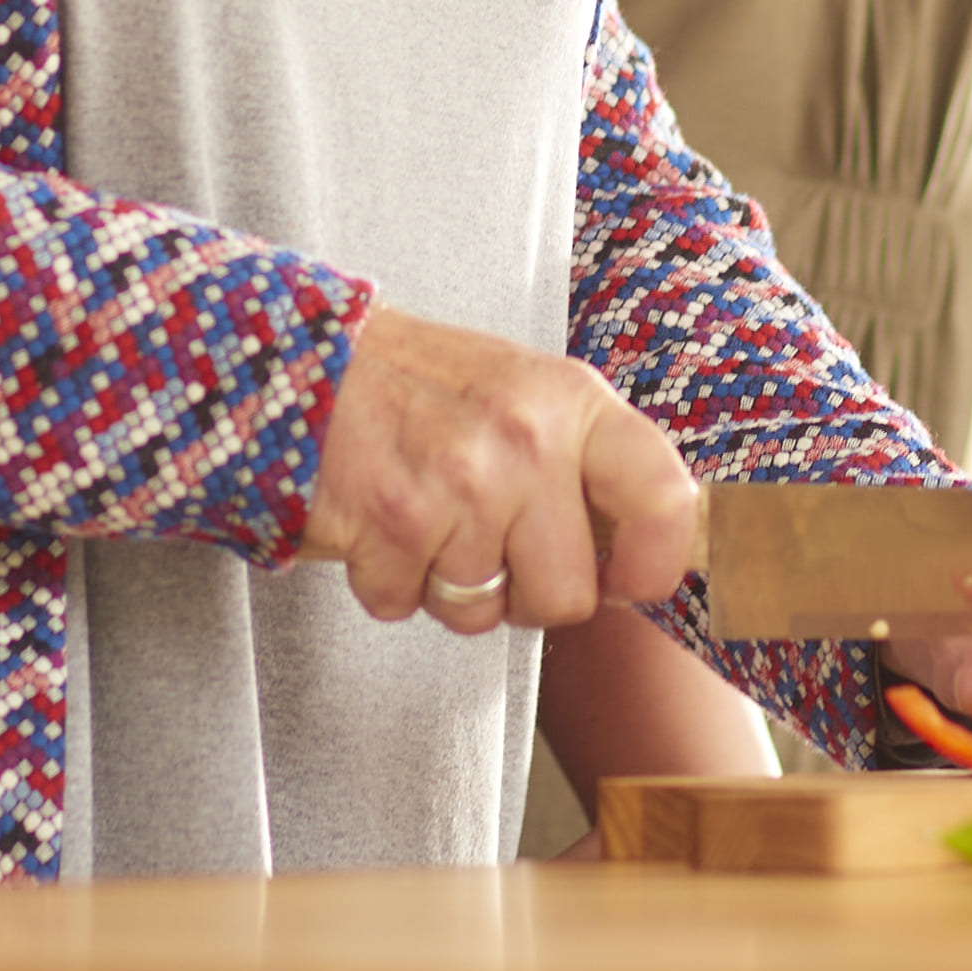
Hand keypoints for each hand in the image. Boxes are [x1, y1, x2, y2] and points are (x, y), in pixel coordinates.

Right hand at [299, 306, 703, 640]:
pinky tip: (379, 524)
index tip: (629, 579)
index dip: (657, 563)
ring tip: (425, 518)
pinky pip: (406, 606)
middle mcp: (524, 440)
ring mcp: (458, 483)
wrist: (306, 358)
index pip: (665, 498)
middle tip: (488, 543)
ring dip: (446, 584)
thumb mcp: (529, 396)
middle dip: (525, 593)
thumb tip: (664, 550)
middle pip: (568, 595)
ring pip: (481, 612)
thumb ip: (592, 465)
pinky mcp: (391, 521)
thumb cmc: (423, 387)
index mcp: (572, 403)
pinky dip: (387, 581)